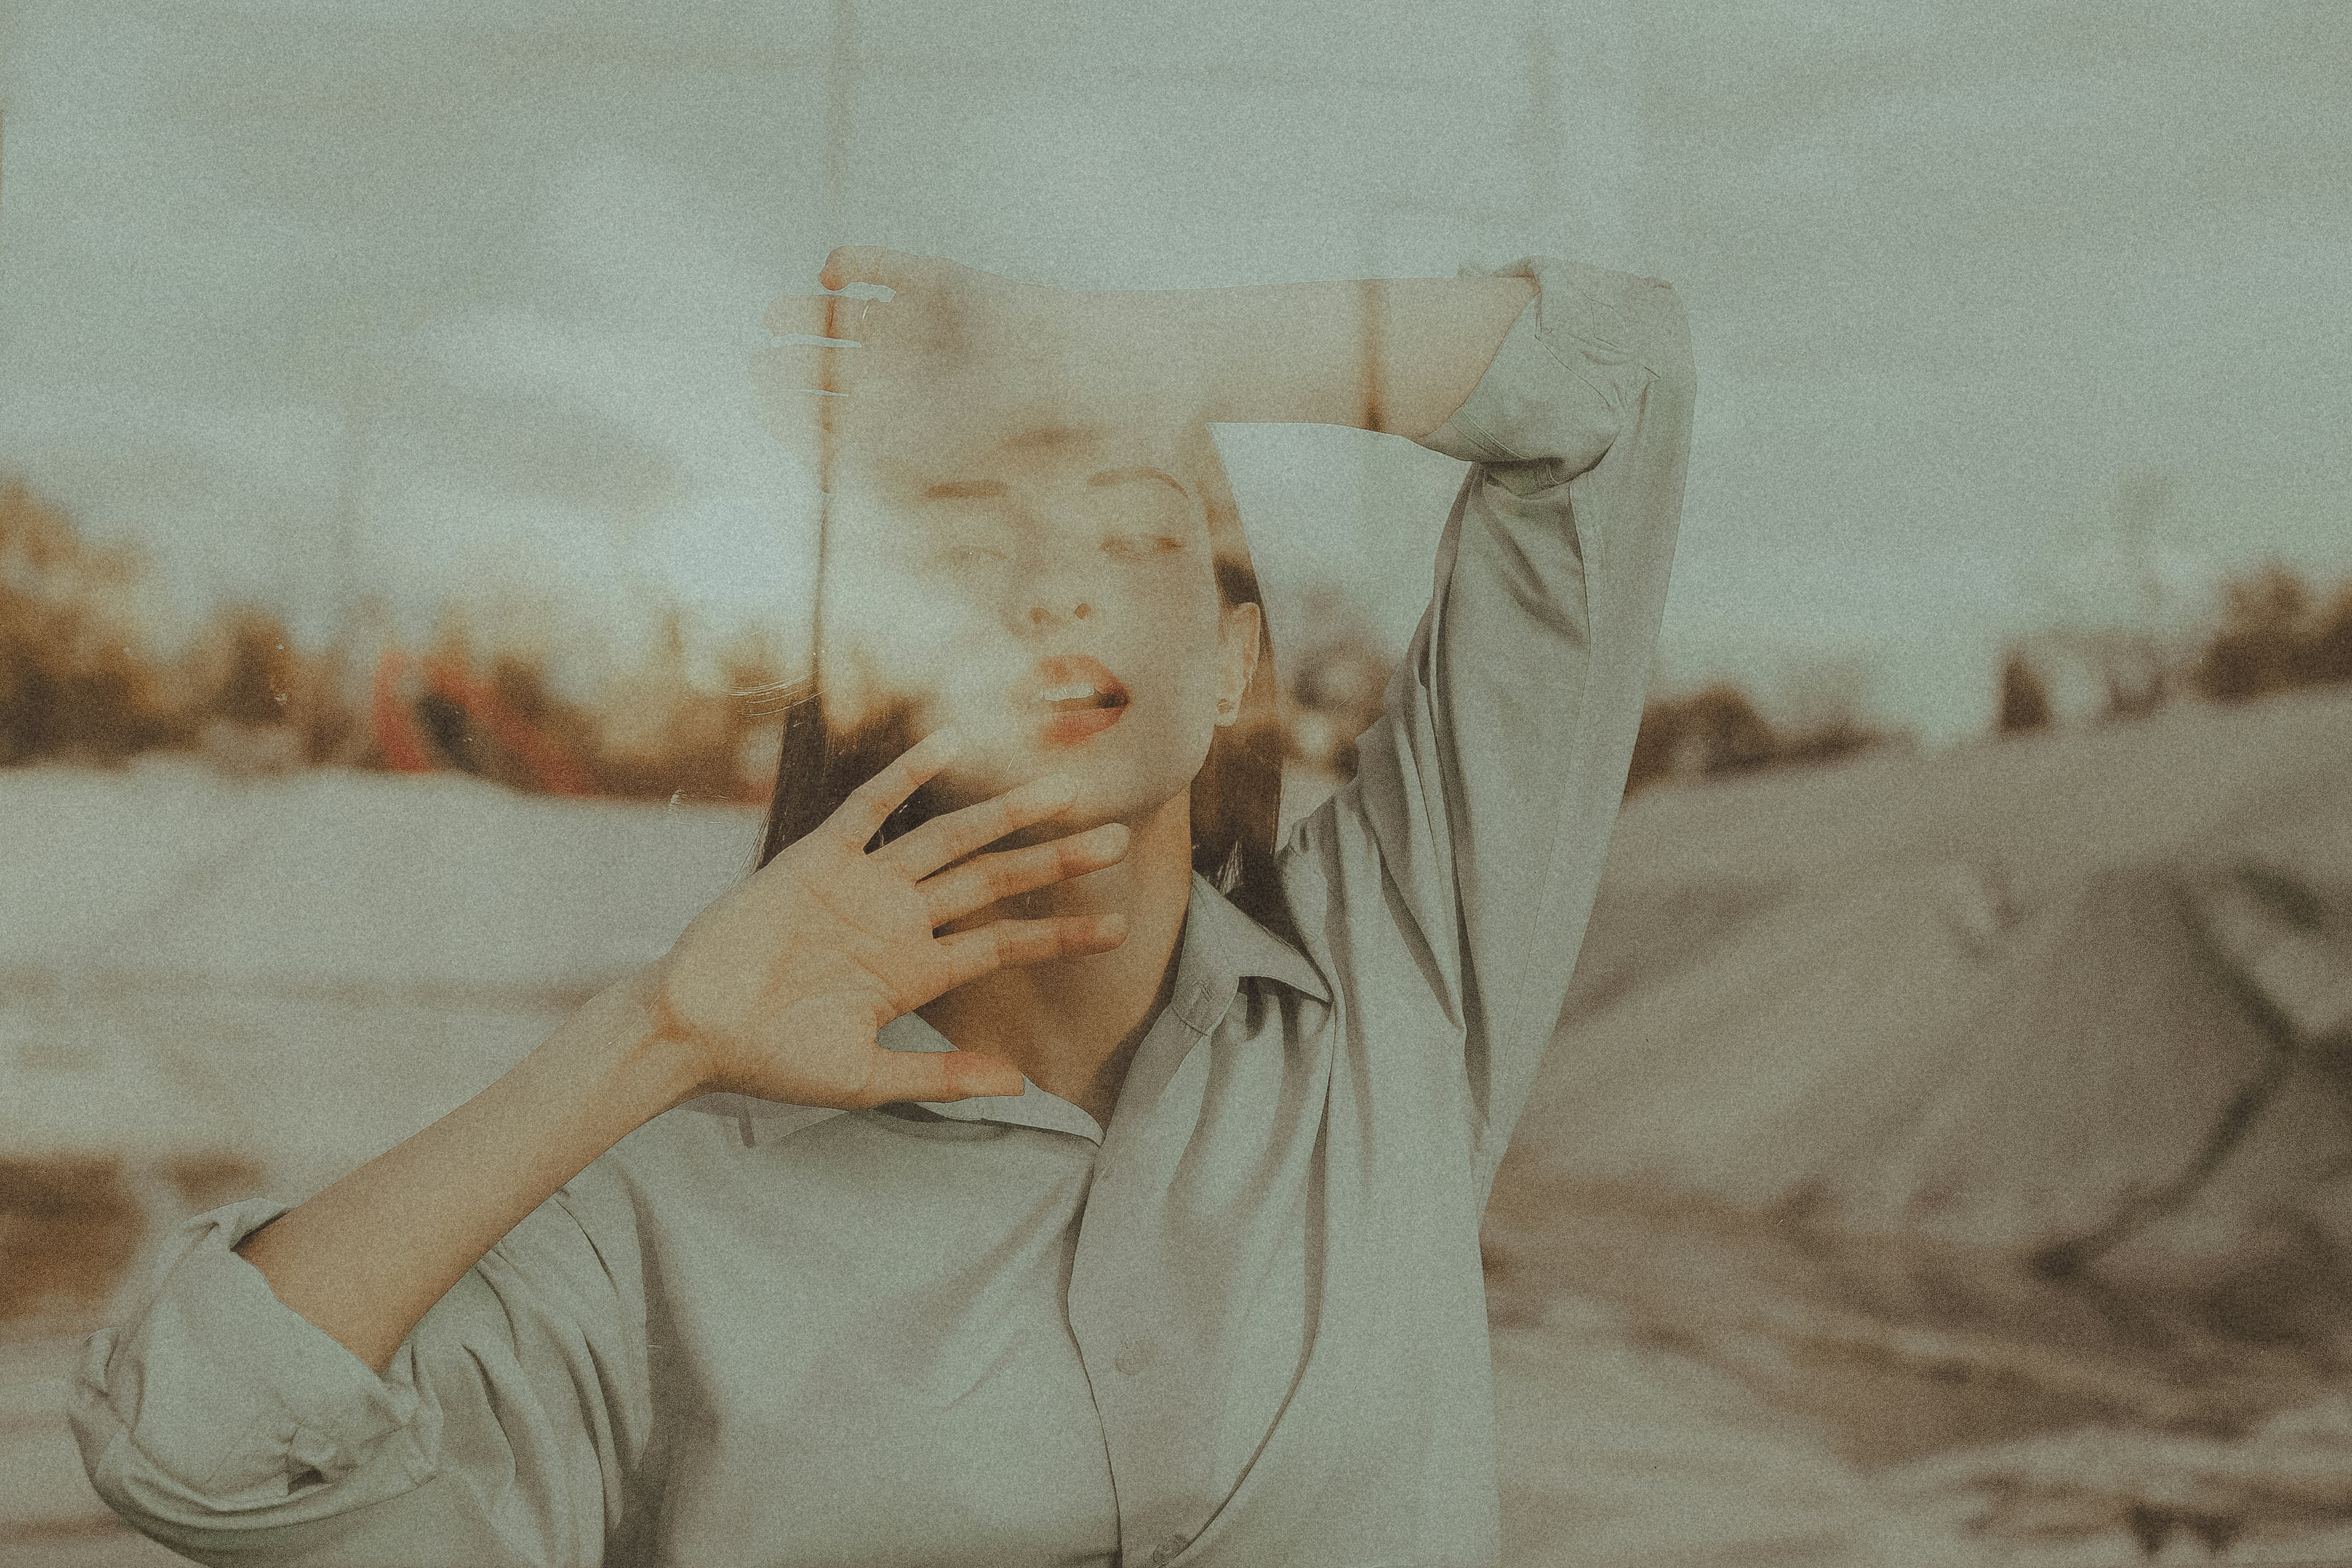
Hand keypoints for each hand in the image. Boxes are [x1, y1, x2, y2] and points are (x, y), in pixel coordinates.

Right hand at [646, 728, 1128, 1106]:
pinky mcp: (817, 859)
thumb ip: (941, 1075)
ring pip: (948, 840)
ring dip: (1004, 815)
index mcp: (914, 972)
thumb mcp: (865, 1079)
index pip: (1003, 945)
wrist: (693, 1030)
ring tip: (1063, 791)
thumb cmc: (771, 1061)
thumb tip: (1019, 1086)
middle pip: (993, 883)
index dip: (1059, 934)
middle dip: (1054, 862)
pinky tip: (948, 743)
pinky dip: (905, 776)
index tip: (1118, 928)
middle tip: (1118, 841)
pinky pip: (869, 809)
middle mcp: (899, 921)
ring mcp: (862, 886)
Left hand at [752, 246, 1187, 485]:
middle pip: (830, 373)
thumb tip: (852, 497)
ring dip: (807, 315)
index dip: (794, 418)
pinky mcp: (949, 285)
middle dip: (791, 369)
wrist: (1120, 370)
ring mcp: (926, 330)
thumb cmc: (1061, 435)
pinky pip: (890, 270)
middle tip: (759, 365)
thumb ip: (921, 483)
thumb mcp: (979, 468)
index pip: (835, 427)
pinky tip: (831, 272)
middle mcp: (911, 378)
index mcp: (914, 429)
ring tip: (775, 315)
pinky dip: (859, 264)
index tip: (765, 410)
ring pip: (848, 320)